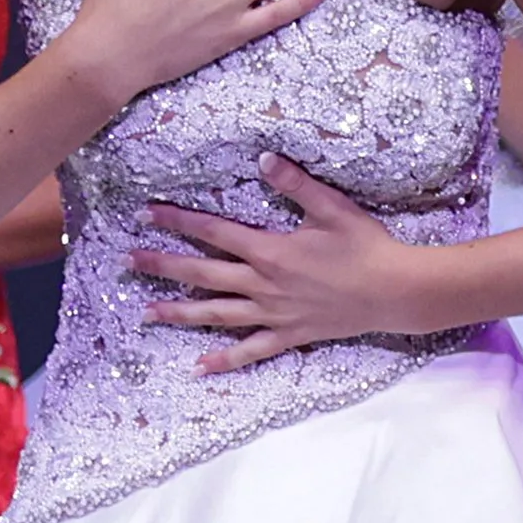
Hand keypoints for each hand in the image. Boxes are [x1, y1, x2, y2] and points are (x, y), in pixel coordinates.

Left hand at [135, 156, 425, 373]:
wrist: (394, 291)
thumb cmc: (365, 245)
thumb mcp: (331, 207)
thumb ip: (294, 182)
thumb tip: (262, 156)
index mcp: (269, 250)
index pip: (213, 232)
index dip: (178, 221)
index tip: (147, 214)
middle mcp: (263, 285)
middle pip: (203, 275)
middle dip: (162, 266)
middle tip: (128, 260)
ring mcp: (273, 314)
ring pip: (216, 314)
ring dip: (180, 313)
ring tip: (147, 313)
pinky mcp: (289, 335)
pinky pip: (251, 351)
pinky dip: (225, 360)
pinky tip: (199, 366)